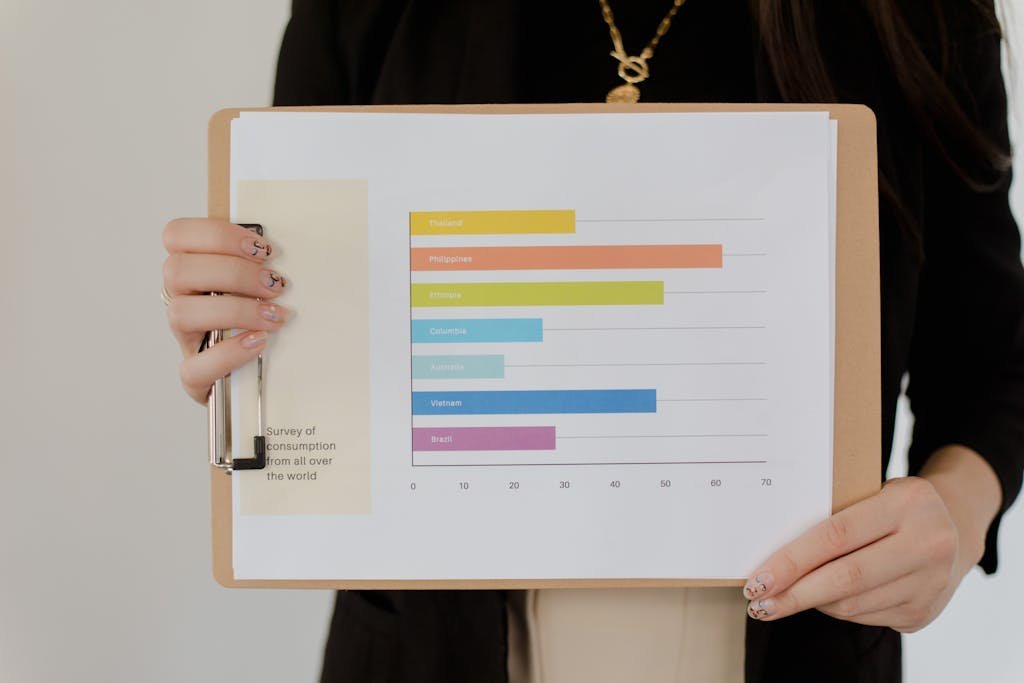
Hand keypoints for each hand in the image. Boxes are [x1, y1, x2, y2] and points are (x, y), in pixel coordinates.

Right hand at [162, 218, 290, 403]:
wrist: (261, 375)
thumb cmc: (264, 318)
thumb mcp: (263, 286)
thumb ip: (263, 266)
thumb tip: (289, 254)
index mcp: (193, 270)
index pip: (176, 235)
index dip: (216, 235)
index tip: (261, 248)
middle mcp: (181, 300)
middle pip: (176, 270)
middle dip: (233, 272)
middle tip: (275, 284)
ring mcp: (185, 339)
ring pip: (181, 313)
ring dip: (235, 310)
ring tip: (274, 316)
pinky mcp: (194, 377)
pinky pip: (195, 367)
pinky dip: (229, 353)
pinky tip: (259, 343)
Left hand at [742, 475, 981, 632]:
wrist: (957, 526)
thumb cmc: (895, 505)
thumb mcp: (874, 492)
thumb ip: (836, 515)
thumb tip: (774, 553)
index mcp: (908, 503)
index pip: (836, 536)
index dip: (792, 561)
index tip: (759, 578)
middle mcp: (928, 544)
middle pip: (844, 579)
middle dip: (793, 594)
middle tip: (759, 603)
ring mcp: (930, 582)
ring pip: (851, 604)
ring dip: (811, 604)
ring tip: (783, 599)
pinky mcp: (924, 611)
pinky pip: (865, 617)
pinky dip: (836, 609)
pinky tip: (822, 600)